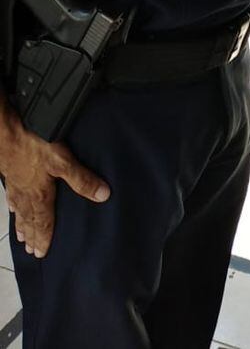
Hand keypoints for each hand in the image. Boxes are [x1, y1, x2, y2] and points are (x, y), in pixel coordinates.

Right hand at [0, 99, 109, 257]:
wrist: (6, 132)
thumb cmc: (34, 145)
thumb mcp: (63, 161)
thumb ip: (82, 179)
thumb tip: (103, 195)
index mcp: (40, 195)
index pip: (43, 223)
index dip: (43, 239)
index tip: (41, 253)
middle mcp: (26, 194)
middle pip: (29, 220)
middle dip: (31, 236)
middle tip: (30, 250)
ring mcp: (16, 184)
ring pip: (19, 210)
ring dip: (21, 224)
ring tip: (21, 236)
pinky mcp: (9, 172)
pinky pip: (11, 195)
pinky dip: (12, 205)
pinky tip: (12, 207)